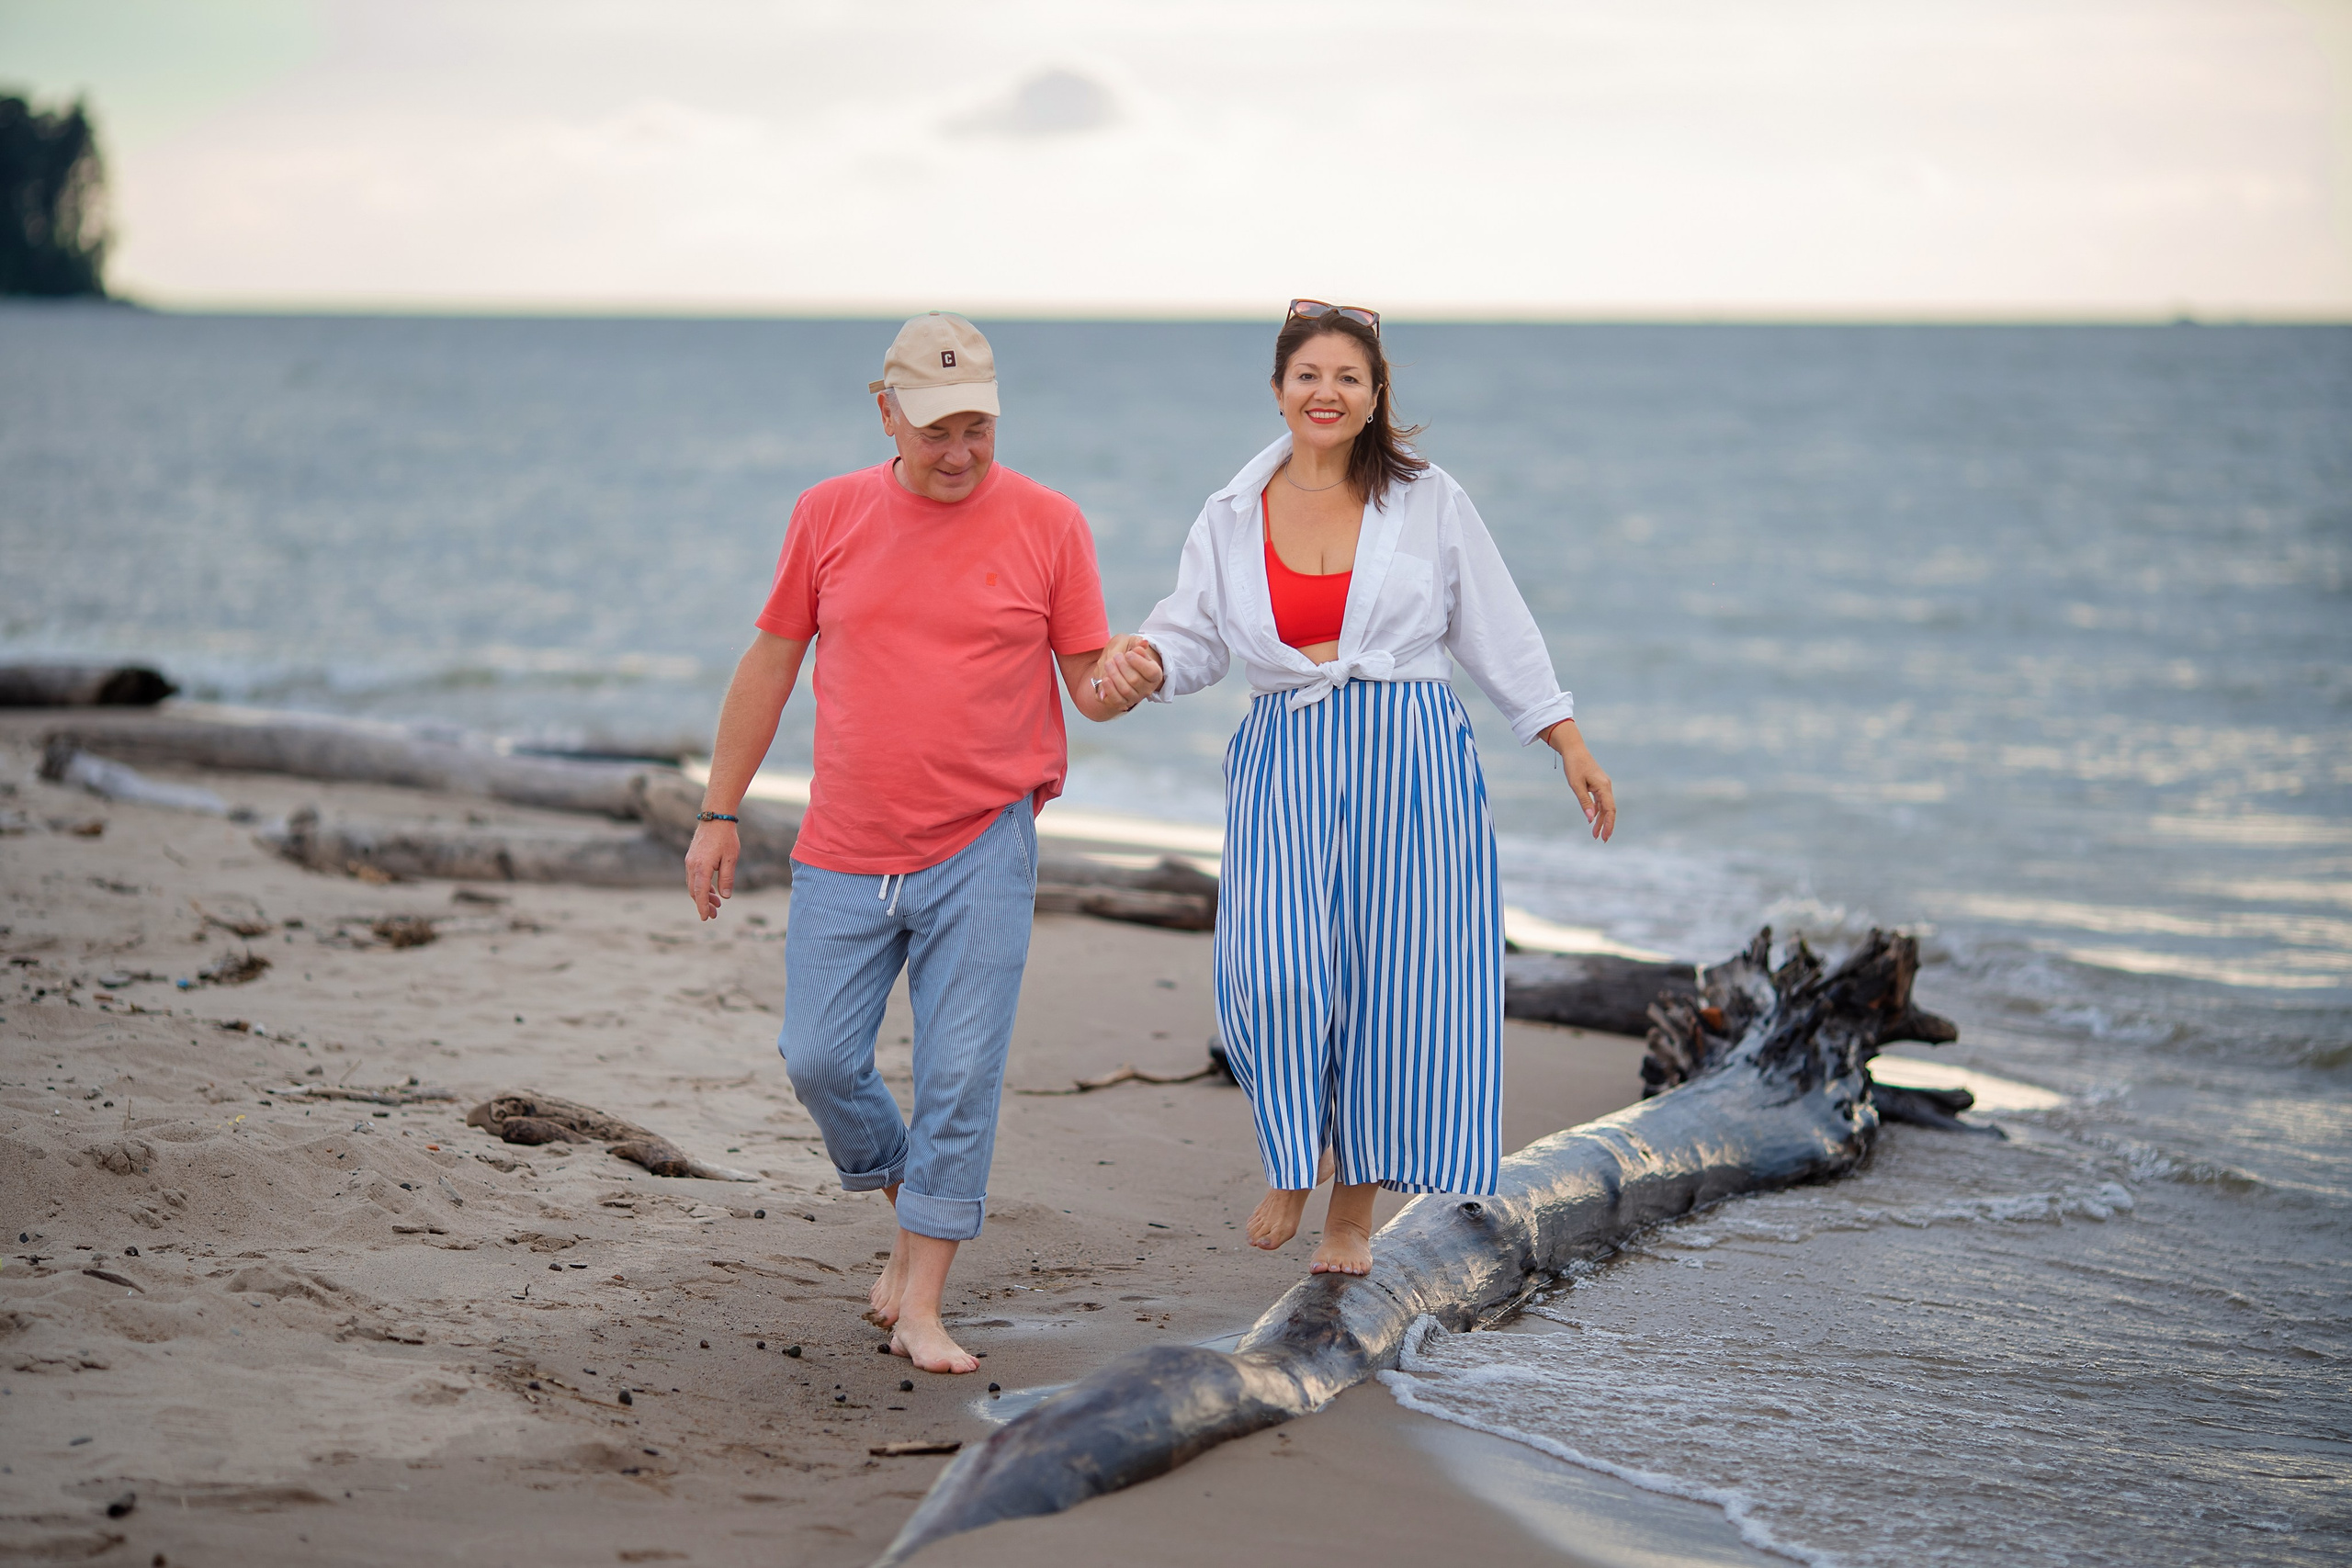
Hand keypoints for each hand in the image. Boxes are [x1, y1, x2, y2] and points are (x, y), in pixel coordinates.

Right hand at [685, 818, 738, 919]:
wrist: (715, 818)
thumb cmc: (725, 837)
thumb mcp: (730, 859)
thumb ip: (727, 878)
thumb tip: (725, 897)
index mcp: (701, 867)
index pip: (700, 893)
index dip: (703, 907)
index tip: (706, 918)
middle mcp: (692, 865)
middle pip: (694, 891)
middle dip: (703, 904)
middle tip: (714, 915)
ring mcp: (690, 861)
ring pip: (693, 884)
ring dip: (703, 895)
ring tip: (717, 903)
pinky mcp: (692, 857)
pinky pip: (694, 877)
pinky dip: (701, 885)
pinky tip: (712, 889)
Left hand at [1091, 635, 1163, 712]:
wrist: (1117, 666)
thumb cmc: (1127, 654)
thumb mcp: (1132, 644)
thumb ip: (1137, 643)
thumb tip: (1143, 643)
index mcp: (1155, 674)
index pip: (1151, 672)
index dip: (1139, 663)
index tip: (1128, 654)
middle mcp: (1147, 688)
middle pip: (1135, 680)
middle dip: (1123, 667)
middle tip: (1116, 657)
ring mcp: (1135, 697)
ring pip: (1125, 690)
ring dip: (1115, 676)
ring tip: (1108, 664)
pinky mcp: (1122, 703)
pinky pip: (1116, 700)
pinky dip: (1109, 690)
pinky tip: (1105, 679)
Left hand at [1544, 721, 1615, 841]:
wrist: (1574, 749)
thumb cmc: (1573, 765)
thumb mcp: (1576, 785)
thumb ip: (1584, 802)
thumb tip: (1590, 819)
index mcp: (1603, 786)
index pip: (1610, 809)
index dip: (1609, 824)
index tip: (1605, 836)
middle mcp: (1606, 786)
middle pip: (1609, 810)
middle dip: (1606, 825)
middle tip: (1602, 839)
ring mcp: (1603, 785)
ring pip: (1605, 806)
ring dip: (1601, 820)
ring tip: (1595, 834)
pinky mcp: (1598, 784)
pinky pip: (1600, 801)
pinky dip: (1597, 811)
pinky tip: (1593, 819)